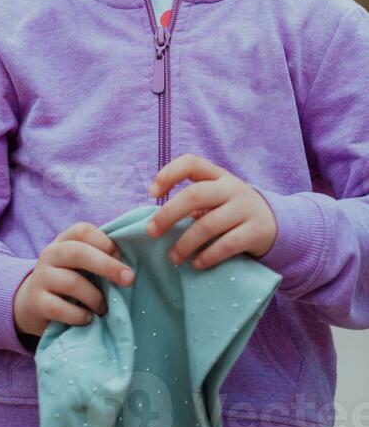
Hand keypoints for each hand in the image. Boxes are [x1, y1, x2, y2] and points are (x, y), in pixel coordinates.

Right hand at [13, 221, 134, 338]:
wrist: (31, 303)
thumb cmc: (67, 281)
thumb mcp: (79, 265)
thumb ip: (98, 258)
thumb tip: (130, 264)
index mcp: (63, 241)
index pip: (82, 230)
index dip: (104, 241)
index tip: (120, 255)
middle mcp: (50, 255)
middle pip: (77, 252)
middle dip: (107, 265)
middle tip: (129, 279)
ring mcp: (41, 278)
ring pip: (72, 282)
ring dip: (95, 297)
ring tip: (103, 308)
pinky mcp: (36, 302)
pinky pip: (60, 308)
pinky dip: (79, 315)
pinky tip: (88, 319)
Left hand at [145, 153, 276, 268]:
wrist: (275, 223)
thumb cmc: (232, 209)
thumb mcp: (217, 196)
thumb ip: (194, 200)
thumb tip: (159, 220)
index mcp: (218, 174)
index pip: (191, 162)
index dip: (169, 174)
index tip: (152, 193)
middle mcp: (231, 188)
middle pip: (195, 194)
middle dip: (168, 214)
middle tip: (151, 231)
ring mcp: (245, 209)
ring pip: (208, 224)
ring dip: (185, 243)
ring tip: (173, 257)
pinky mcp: (255, 232)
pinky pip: (227, 245)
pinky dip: (208, 256)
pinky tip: (196, 264)